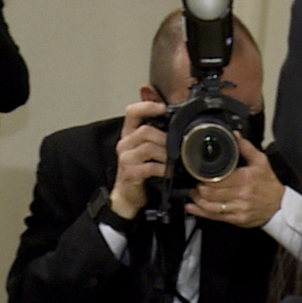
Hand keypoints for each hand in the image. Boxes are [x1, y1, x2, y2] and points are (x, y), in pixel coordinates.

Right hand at [109, 91, 169, 221]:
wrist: (127, 196)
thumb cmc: (139, 172)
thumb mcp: (144, 151)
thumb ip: (154, 136)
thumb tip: (171, 121)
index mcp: (128, 135)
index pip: (132, 112)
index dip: (147, 106)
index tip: (162, 107)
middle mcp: (125, 144)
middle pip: (145, 131)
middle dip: (164, 137)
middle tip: (176, 145)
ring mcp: (126, 159)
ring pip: (148, 147)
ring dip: (165, 153)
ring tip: (174, 159)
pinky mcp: (131, 173)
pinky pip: (150, 167)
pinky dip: (163, 168)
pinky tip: (169, 171)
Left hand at [188, 135, 284, 229]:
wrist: (279, 206)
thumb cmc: (269, 184)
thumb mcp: (261, 161)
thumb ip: (246, 148)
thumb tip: (234, 134)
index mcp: (245, 179)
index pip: (218, 179)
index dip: (204, 177)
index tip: (198, 173)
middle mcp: (241, 195)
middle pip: (211, 193)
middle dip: (199, 187)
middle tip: (195, 182)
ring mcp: (238, 209)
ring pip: (210, 206)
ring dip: (198, 199)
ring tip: (193, 193)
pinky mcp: (236, 219)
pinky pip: (215, 217)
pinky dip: (200, 212)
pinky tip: (191, 207)